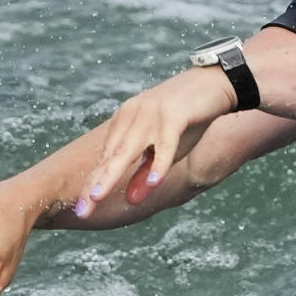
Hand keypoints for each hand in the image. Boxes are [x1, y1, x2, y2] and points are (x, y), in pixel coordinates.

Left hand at [73, 68, 238, 218]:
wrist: (214, 83)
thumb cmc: (187, 120)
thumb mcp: (165, 150)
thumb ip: (147, 172)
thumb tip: (132, 201)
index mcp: (124, 122)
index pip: (105, 158)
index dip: (93, 184)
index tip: (81, 210)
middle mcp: (131, 116)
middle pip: (110, 156)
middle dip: (95, 184)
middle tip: (81, 211)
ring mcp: (151, 113)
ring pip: (129, 149)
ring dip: (112, 174)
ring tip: (97, 197)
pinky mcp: (174, 114)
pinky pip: (165, 143)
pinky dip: (159, 163)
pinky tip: (154, 182)